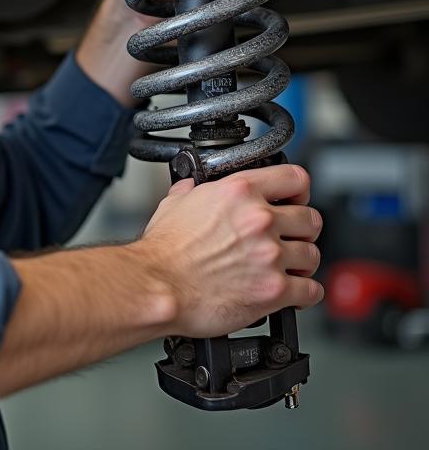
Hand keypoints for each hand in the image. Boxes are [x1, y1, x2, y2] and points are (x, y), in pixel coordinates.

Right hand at [137, 164, 323, 336]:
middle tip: (290, 238)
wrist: (158, 286)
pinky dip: (304, 293)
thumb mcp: (174, 203)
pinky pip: (311, 290)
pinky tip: (292, 293)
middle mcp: (259, 219)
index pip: (295, 178)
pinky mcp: (275, 290)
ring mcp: (270, 255)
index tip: (294, 200)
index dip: (298, 190)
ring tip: (288, 268)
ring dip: (302, 262)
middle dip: (302, 230)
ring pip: (313, 254)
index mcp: (239, 192)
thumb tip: (192, 188)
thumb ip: (192, 191)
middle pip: (311, 218)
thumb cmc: (163, 251)